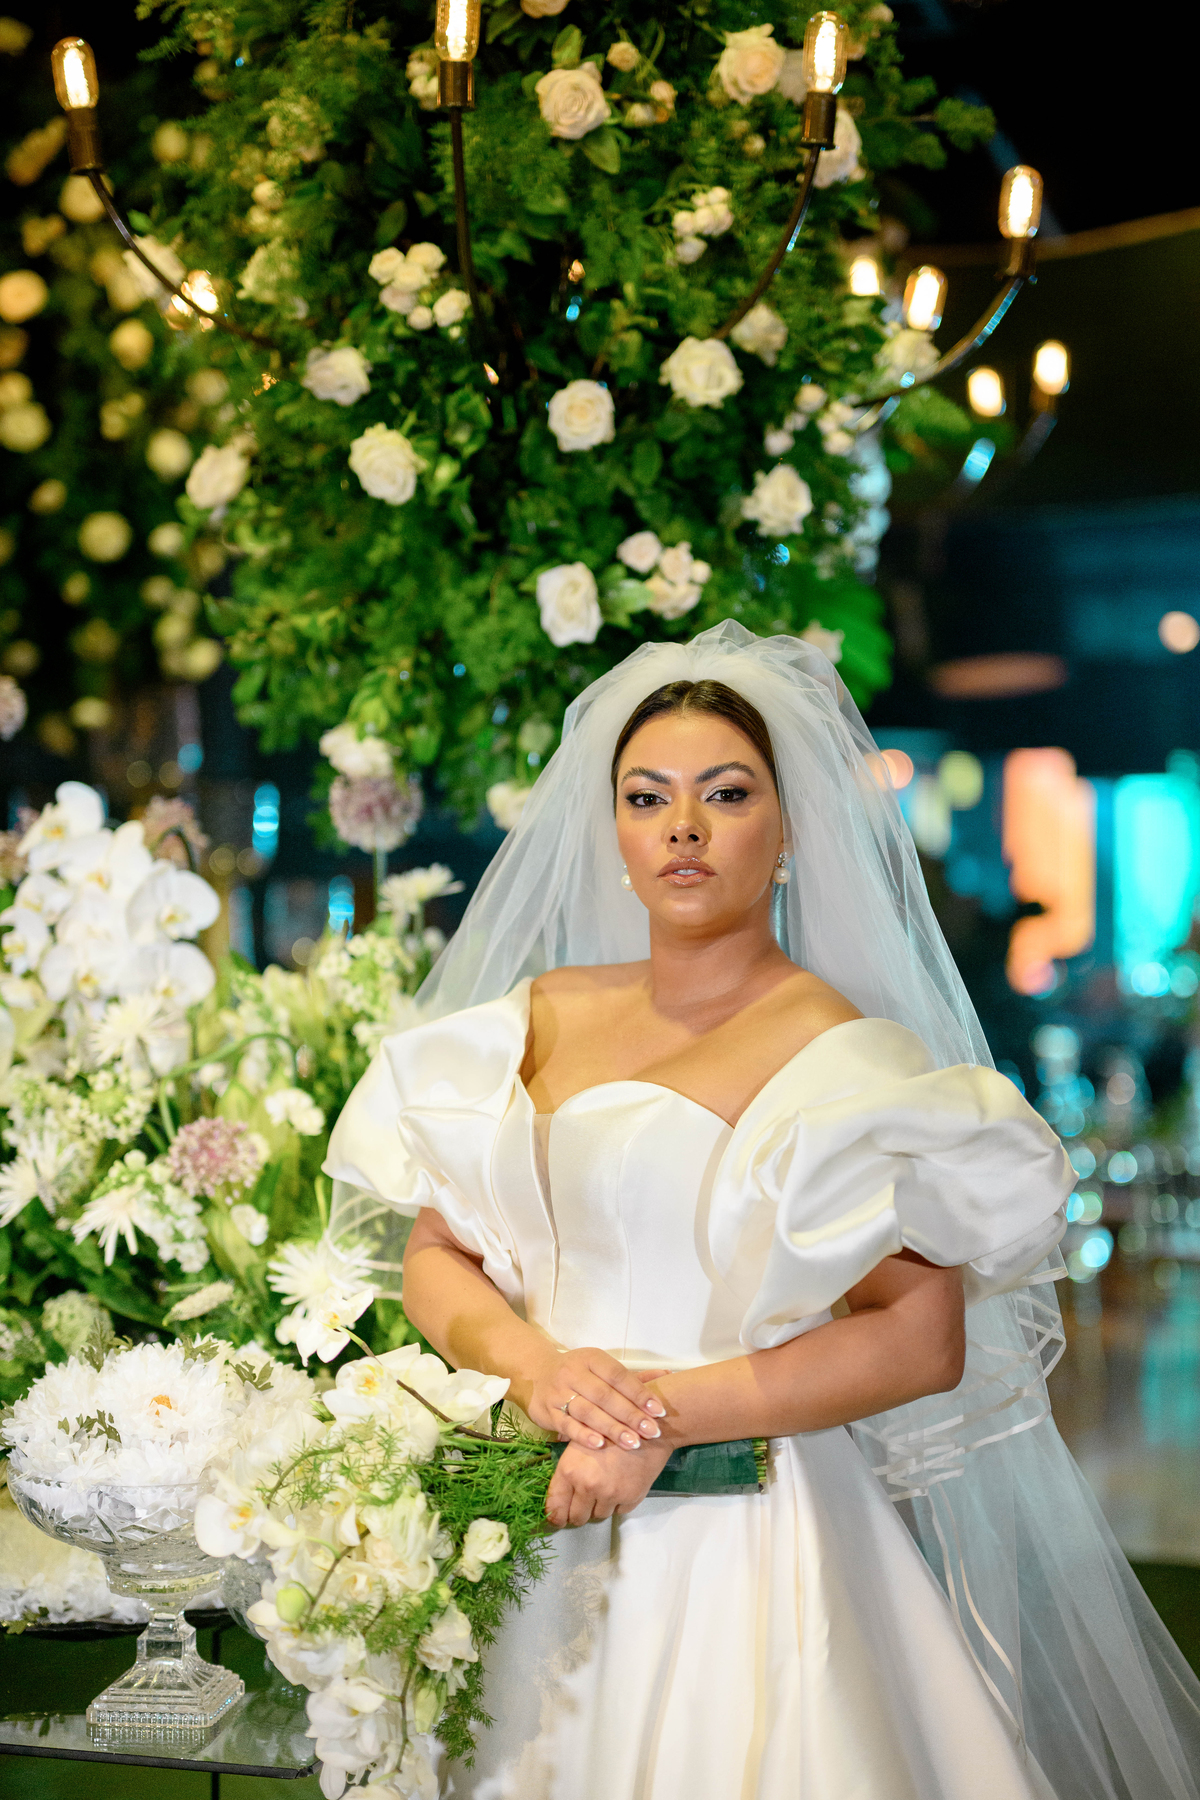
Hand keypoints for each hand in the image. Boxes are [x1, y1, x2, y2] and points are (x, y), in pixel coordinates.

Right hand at [524, 1347, 666, 1452]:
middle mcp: (573, 1373)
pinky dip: (584, 1435)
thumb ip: (631, 1377)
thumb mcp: (600, 1367)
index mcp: (591, 1358)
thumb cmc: (577, 1372)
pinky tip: (601, 1445)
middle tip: (651, 1432)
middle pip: (605, 1396)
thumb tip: (667, 1375)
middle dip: (631, 1415)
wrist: (535, 1374)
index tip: (659, 1411)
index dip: (639, 1393)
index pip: (618, 1375)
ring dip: (612, 1428)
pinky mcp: (547, 1411)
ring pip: (588, 1411)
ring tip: (633, 1442)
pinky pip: (567, 1424)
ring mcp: (558, 1392)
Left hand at [546, 1436, 673, 1526]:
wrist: (644, 1427)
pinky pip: (617, 1512)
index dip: (555, 1517)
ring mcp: (609, 1494)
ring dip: (598, 1507)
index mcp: (570, 1471)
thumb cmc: (608, 1430)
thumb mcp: (579, 1443)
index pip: (555, 1508)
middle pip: (576, 1518)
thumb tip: (559, 1497)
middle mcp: (588, 1486)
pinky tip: (619, 1484)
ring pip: (598, 1516)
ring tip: (604, 1486)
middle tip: (582, 1505)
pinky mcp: (629, 1499)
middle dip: (577, 1513)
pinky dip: (616, 1503)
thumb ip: (567, 1471)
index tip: (557, 1520)